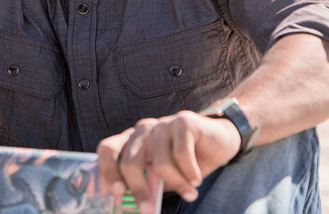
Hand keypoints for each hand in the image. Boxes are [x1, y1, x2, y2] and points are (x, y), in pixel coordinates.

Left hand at [97, 111, 240, 209]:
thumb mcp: (163, 175)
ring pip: (160, 163)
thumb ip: (148, 184)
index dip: (107, 171)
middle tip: (147, 210)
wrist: (220, 141)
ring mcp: (162, 124)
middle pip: (130, 161)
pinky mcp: (183, 122)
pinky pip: (181, 154)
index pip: (107, 149)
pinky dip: (190, 173)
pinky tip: (196, 179)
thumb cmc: (186, 162)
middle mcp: (143, 129)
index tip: (117, 194)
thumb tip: (134, 206)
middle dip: (139, 190)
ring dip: (177, 184)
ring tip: (189, 192)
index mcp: (132, 141)